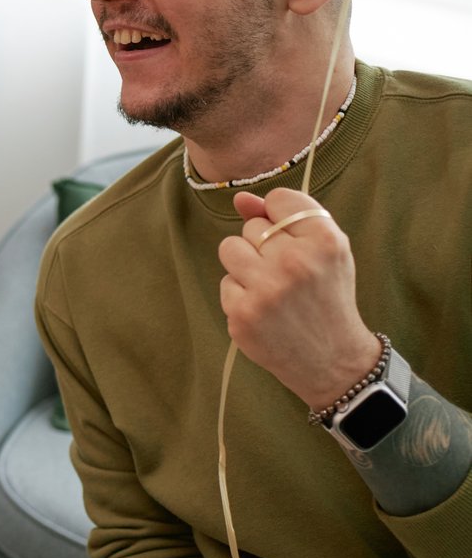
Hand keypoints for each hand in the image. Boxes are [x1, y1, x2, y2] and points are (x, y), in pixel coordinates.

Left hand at [218, 189, 379, 409]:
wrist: (331, 358)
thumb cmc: (326, 296)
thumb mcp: (326, 250)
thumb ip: (287, 216)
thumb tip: (240, 198)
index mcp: (325, 240)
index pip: (279, 199)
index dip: (280, 218)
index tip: (293, 240)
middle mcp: (295, 262)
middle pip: (252, 226)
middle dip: (264, 246)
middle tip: (288, 274)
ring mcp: (266, 289)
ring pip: (230, 247)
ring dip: (244, 264)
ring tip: (269, 285)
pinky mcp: (242, 313)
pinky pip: (225, 281)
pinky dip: (240, 293)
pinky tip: (264, 309)